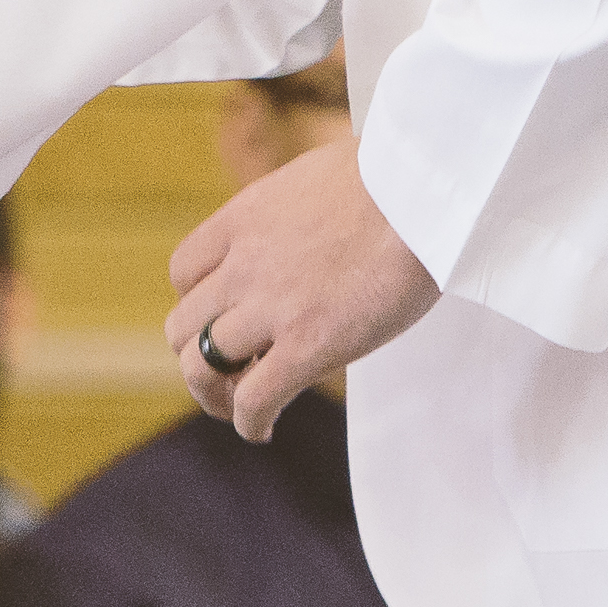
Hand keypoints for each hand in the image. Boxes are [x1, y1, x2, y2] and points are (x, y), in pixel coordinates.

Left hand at [163, 142, 438, 441]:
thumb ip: (294, 210)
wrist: (424, 191)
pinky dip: (250, 422)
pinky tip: (263, 430)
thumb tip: (312, 220)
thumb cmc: (392, 176)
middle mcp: (243, 265)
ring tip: (239, 408)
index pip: (185, 271)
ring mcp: (270, 307)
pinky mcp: (306, 346)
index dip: (197, 302)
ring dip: (214, 395)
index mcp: (243, 220)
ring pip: (202, 367)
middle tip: (228, 372)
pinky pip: (253, 399)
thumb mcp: (316, 177)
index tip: (222, 318)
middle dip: (197, 354)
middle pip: (183, 326)